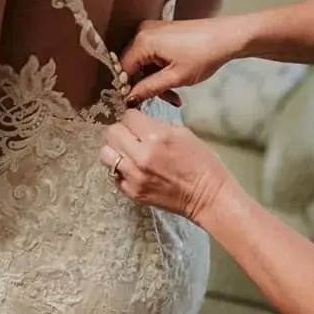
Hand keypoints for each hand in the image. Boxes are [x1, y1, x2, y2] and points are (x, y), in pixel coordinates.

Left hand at [99, 109, 238, 224]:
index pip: (128, 117)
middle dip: (121, 130)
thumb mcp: (183, 133)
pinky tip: (133, 169)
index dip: (134, 118)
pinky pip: (113, 174)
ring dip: (115, 150)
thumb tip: (139, 122)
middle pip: (111, 133)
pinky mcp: (132, 192)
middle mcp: (141, 156)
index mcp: (157, 137)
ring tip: (128, 152)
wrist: (208, 197)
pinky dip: (120, 169)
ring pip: (105, 154)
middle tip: (131, 136)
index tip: (139, 123)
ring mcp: (134, 176)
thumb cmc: (201, 162)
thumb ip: (156, 126)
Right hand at [121, 18, 240, 104]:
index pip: (123, 70)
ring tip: (174, 96)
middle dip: (146, 86)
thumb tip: (129, 98)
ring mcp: (152, 30)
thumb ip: (149, 88)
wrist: (228, 37)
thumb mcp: (175, 77)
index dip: (129, 89)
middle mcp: (142, 32)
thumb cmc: (204, 55)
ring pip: (144, 63)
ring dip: (156, 81)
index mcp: (142, 41)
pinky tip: (174, 83)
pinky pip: (153, 55)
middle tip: (164, 101)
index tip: (137, 105)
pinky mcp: (162, 33)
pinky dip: (161, 70)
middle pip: (133, 66)